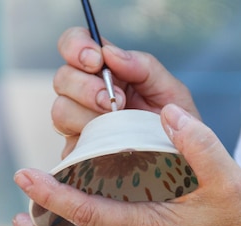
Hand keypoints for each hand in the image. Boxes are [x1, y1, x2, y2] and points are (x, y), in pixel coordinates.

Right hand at [52, 27, 198, 157]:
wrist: (180, 166)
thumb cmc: (176, 126)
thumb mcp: (170, 91)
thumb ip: (143, 66)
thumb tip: (110, 54)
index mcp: (107, 72)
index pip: (75, 45)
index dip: (76, 47)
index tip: (96, 61)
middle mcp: (86, 96)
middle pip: (62, 79)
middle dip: (84, 87)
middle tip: (113, 102)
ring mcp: (80, 127)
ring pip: (60, 111)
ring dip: (86, 116)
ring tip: (115, 126)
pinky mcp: (79, 156)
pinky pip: (67, 148)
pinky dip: (86, 144)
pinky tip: (107, 147)